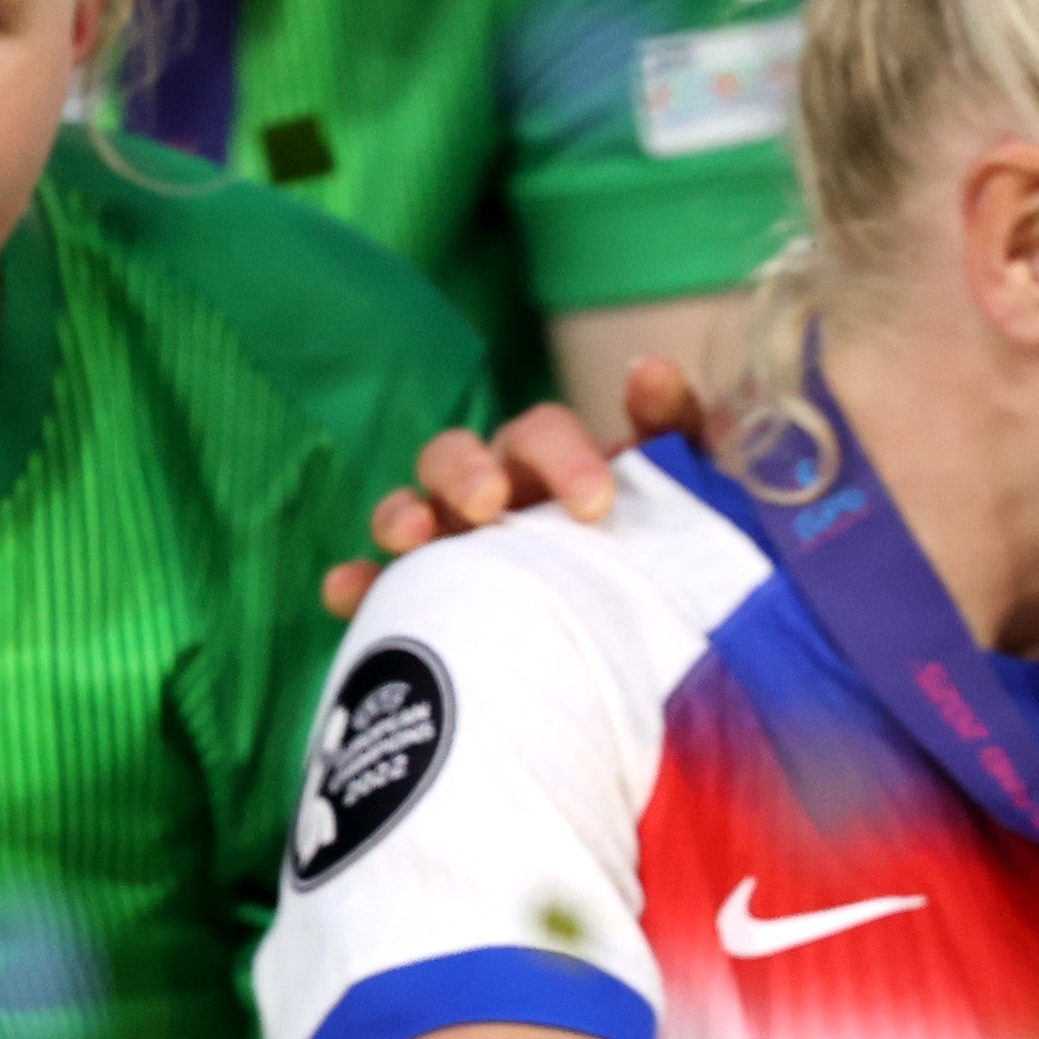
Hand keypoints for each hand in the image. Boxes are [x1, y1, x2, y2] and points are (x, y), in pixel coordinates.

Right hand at [323, 354, 708, 619]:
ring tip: (415, 534)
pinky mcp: (422, 597)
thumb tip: (650, 368)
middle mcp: (500, 496)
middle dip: (471, 474)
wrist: (649, 669)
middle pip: (465, 458)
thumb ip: (679, 440)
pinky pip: (380, 586)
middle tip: (493, 505)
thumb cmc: (663, 569)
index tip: (596, 503)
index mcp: (558, 470)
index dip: (565, 456)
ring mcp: (456, 544)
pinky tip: (349, 589)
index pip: (548, 437)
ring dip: (404, 509)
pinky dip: (362, 581)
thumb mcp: (689, 508)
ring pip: (414, 505)